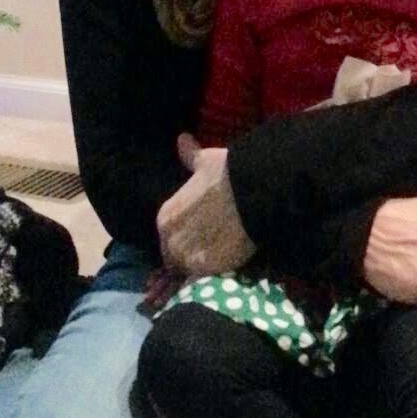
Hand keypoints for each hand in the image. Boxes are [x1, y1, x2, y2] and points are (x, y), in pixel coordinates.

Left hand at [156, 134, 255, 274]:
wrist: (250, 193)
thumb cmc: (226, 174)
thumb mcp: (205, 161)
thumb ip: (191, 156)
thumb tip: (182, 139)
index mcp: (166, 215)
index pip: (168, 236)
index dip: (184, 237)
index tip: (199, 236)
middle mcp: (170, 238)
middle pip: (174, 257)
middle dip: (188, 255)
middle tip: (211, 251)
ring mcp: (186, 256)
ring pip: (188, 270)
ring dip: (199, 268)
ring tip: (218, 262)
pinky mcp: (205, 270)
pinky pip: (203, 279)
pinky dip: (211, 275)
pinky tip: (224, 268)